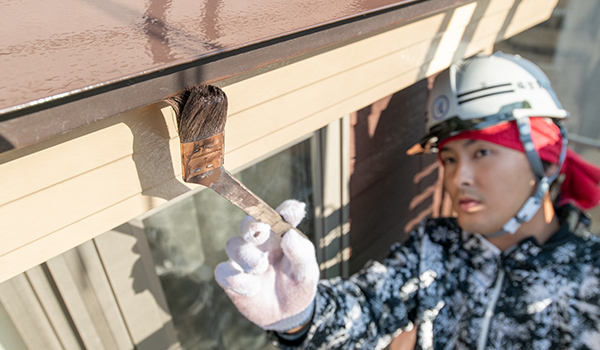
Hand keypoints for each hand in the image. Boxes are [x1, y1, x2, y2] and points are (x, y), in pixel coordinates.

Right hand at [214, 200, 319, 331]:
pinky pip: (223, 271)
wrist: (287, 313)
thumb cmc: (297, 285)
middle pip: (248, 223)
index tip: (292, 212)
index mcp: (280, 235)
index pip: (281, 216)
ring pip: (232, 245)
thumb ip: (301, 253)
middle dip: (251, 226)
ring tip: (261, 268)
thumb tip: (290, 235)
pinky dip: (237, 279)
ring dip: (247, 256)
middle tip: (260, 231)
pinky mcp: (231, 278)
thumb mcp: (306, 272)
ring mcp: (243, 259)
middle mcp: (260, 242)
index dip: (285, 210)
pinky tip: (253, 289)